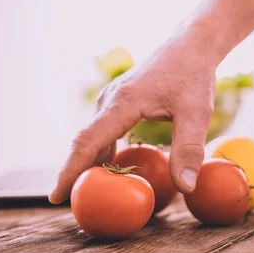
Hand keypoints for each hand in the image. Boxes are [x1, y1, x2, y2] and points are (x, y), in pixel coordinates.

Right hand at [48, 30, 216, 203]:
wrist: (190, 46)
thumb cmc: (193, 76)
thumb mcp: (197, 113)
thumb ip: (189, 149)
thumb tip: (186, 188)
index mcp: (122, 103)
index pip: (87, 141)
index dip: (70, 171)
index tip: (56, 197)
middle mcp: (110, 100)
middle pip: (84, 142)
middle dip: (75, 173)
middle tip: (73, 206)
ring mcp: (112, 99)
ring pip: (92, 136)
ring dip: (88, 163)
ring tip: (88, 192)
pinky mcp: (118, 101)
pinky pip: (102, 130)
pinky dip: (100, 151)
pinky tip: (108, 168)